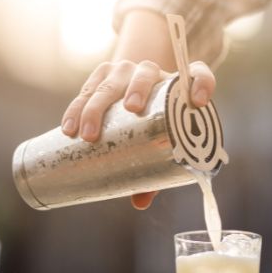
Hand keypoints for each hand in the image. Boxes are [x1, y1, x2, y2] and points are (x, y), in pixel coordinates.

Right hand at [60, 59, 215, 208]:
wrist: (135, 92)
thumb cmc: (155, 122)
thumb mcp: (161, 143)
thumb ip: (157, 170)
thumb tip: (140, 203)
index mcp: (179, 84)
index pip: (199, 76)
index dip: (203, 85)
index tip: (199, 103)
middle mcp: (154, 71)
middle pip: (145, 76)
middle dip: (132, 95)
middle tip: (127, 123)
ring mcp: (126, 69)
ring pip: (110, 81)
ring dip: (93, 106)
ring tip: (82, 134)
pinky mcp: (103, 73)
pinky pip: (88, 87)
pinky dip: (76, 106)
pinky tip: (68, 126)